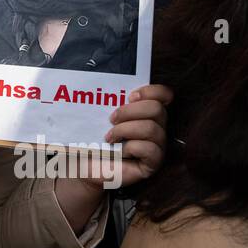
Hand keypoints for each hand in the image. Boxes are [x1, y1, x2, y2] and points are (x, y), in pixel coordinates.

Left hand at [53, 85, 170, 231]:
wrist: (84, 164)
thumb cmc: (91, 138)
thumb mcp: (95, 114)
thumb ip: (102, 98)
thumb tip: (90, 82)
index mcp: (146, 111)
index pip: (164, 94)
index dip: (151, 91)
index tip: (130, 96)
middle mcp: (156, 127)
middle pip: (156, 109)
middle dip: (130, 111)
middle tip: (111, 119)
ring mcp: (157, 146)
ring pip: (152, 129)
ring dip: (125, 130)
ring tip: (109, 137)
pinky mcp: (153, 163)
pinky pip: (151, 150)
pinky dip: (131, 148)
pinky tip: (118, 152)